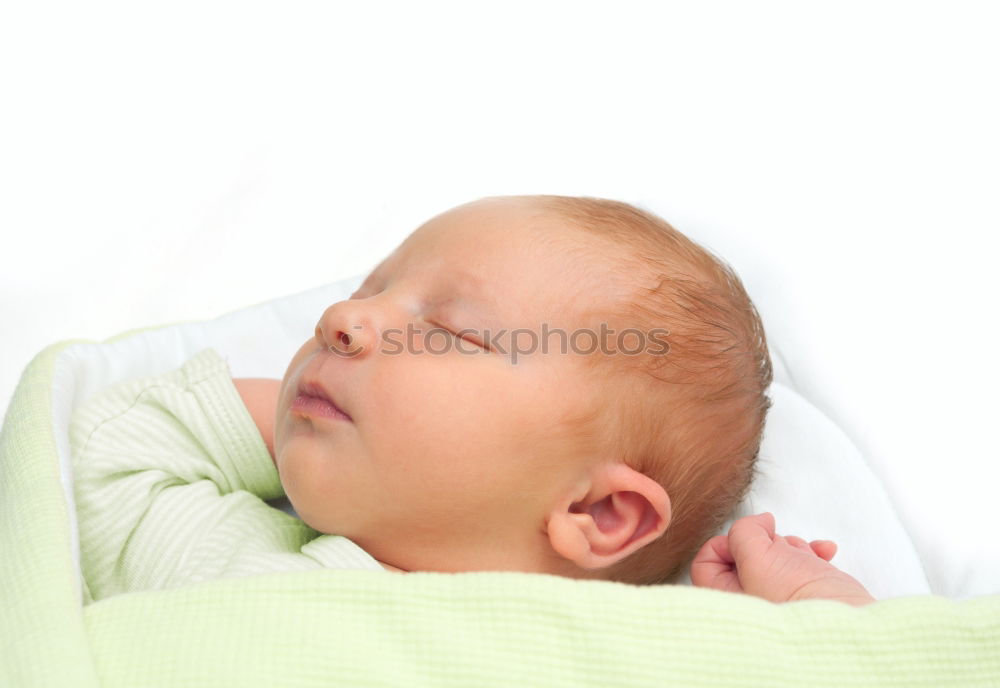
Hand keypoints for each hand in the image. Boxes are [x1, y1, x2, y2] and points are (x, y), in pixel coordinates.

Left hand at [690, 512, 875, 605]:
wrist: (850, 623)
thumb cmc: (802, 600)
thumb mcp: (758, 556)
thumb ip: (744, 532)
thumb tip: (757, 522)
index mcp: (728, 600)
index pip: (706, 563)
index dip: (724, 542)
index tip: (746, 540)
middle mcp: (751, 602)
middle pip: (745, 553)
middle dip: (767, 542)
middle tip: (780, 550)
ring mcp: (779, 598)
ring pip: (775, 555)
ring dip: (792, 546)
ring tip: (804, 559)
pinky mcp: (806, 594)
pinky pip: (802, 564)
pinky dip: (812, 554)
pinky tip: (824, 555)